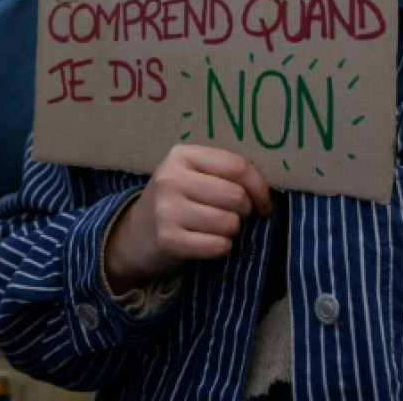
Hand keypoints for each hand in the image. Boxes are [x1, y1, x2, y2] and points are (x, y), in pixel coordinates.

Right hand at [104, 145, 271, 292]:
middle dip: (245, 211)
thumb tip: (268, 188)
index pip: (237, 167)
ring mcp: (167, 209)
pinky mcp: (167, 240)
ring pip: (229, 223)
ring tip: (217, 229)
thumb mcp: (192, 174)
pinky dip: (221, 248)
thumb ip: (223, 172)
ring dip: (232, 231)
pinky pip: (217, 246)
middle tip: (235, 216)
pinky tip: (208, 243)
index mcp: (182, 155)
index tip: (263, 203)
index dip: (259, 187)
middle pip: (236, 196)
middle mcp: (171, 179)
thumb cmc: (176, 201)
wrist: (134, 234)